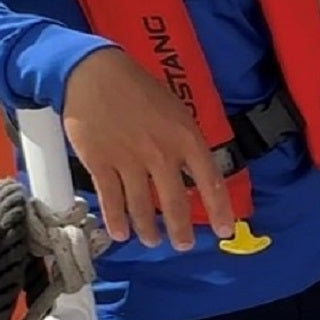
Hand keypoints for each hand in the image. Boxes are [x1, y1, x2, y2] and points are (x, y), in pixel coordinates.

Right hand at [62, 47, 234, 250]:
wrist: (95, 74)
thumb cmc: (140, 89)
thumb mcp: (176, 110)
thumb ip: (185, 142)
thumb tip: (193, 171)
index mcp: (186, 138)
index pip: (210, 181)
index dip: (219, 209)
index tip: (224, 230)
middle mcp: (161, 154)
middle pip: (174, 202)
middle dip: (180, 229)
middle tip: (183, 245)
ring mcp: (129, 161)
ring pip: (141, 206)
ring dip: (147, 229)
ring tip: (152, 241)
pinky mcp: (100, 163)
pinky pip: (110, 199)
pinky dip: (115, 220)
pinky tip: (121, 233)